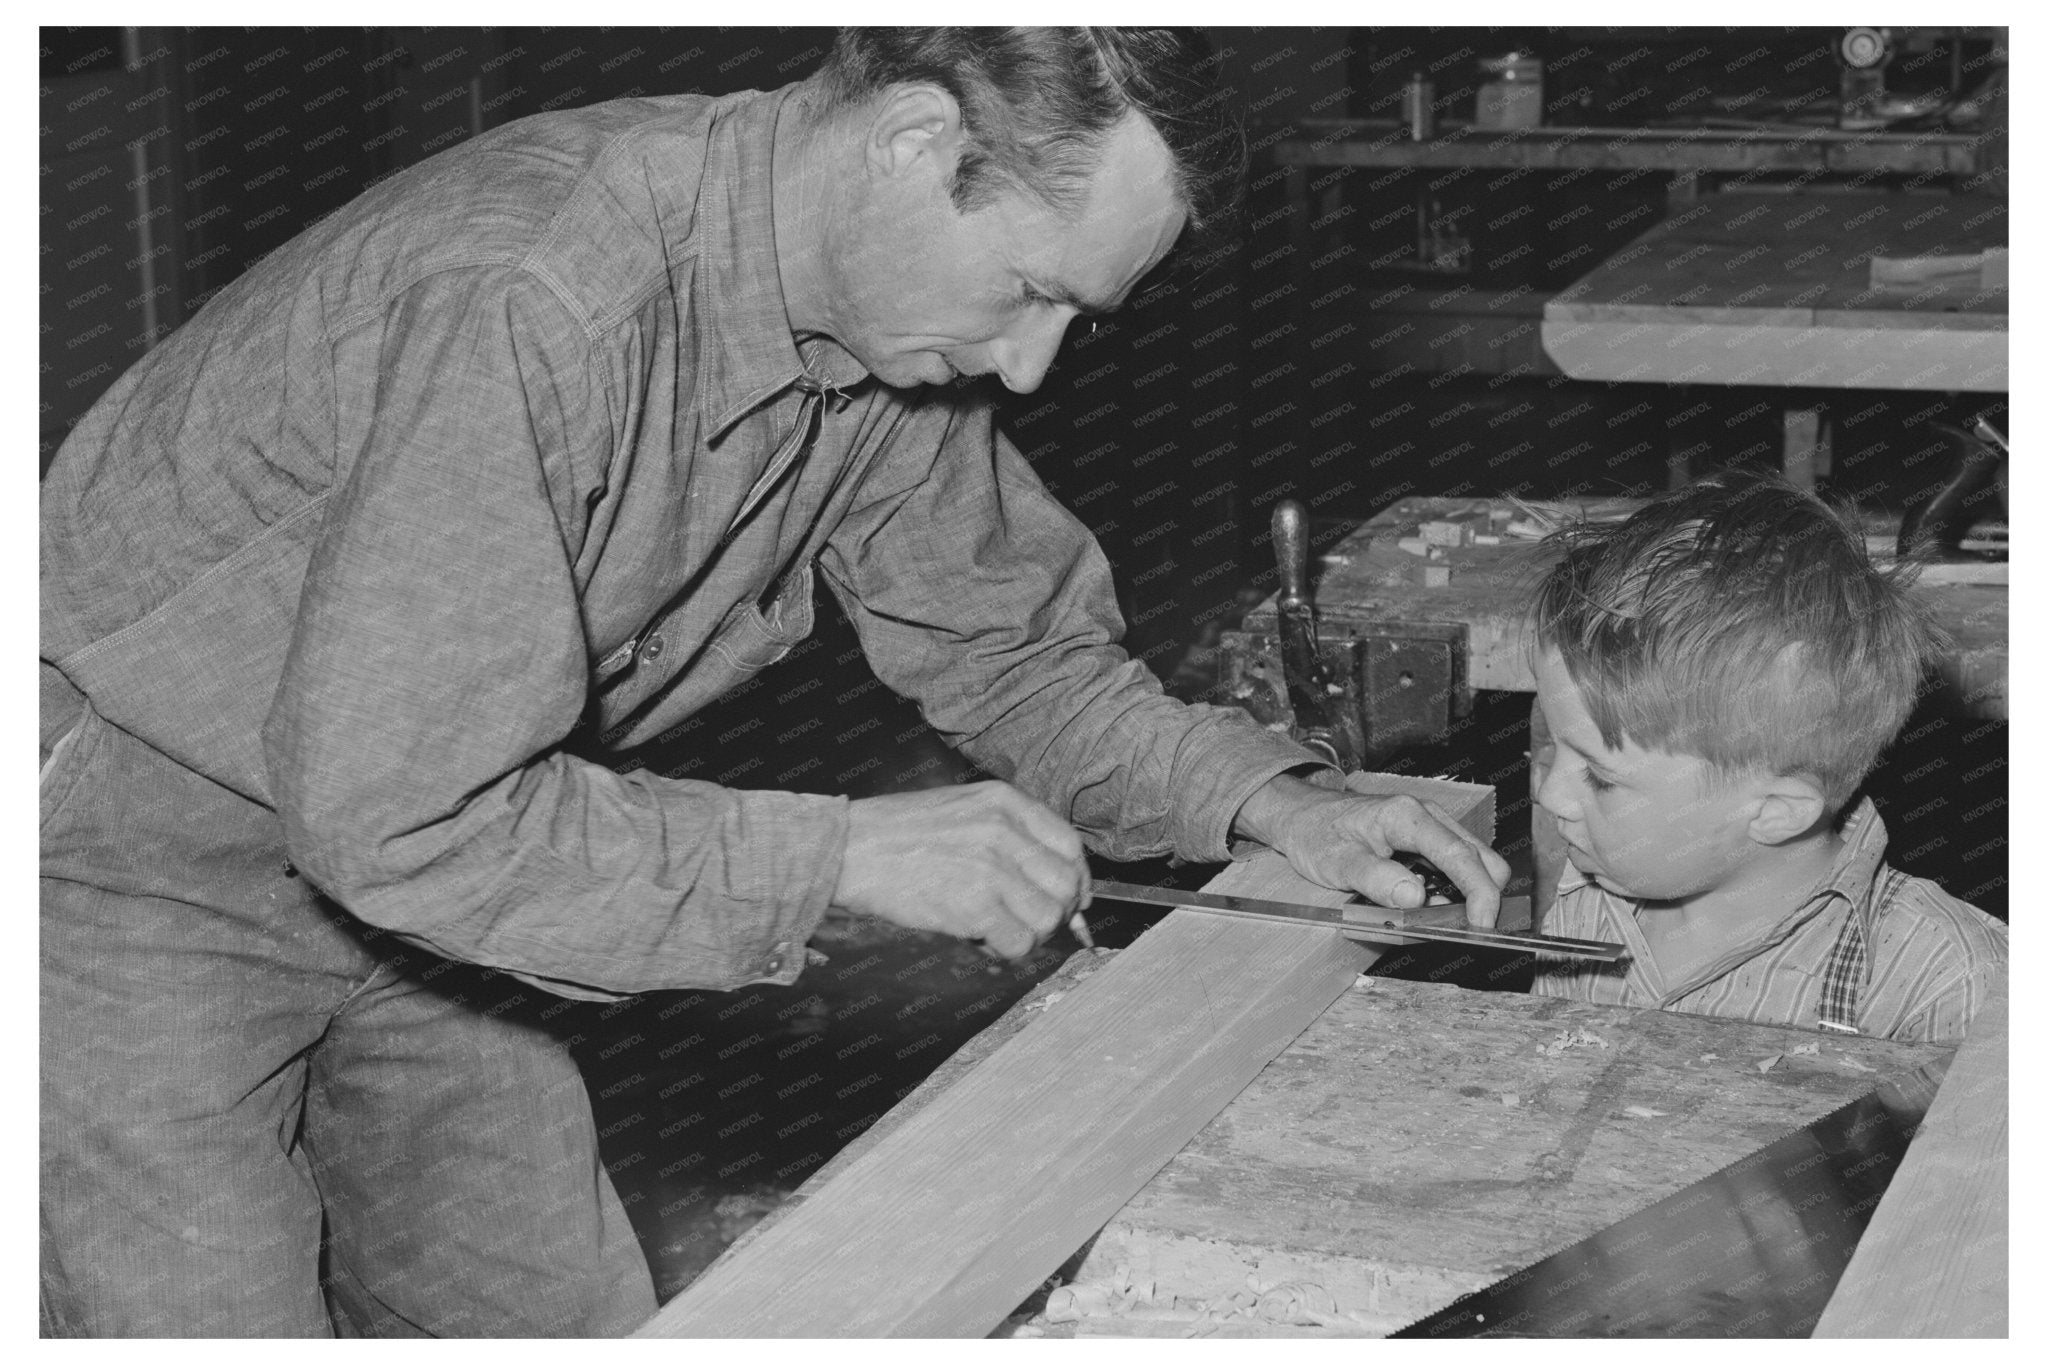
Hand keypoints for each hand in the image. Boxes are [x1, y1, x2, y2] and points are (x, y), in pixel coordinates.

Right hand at [832, 781, 1089, 958]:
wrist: (848, 848)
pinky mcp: (973, 905)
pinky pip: (1019, 943)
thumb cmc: (898, 833)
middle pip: (1066, 885)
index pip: (1070, 846)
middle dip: (1054, 913)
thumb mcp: (962, 808)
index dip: (1075, 880)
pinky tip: (980, 941)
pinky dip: (1005, 951)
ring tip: (997, 930)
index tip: (1067, 901)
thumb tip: (1050, 877)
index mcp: (1004, 802)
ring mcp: (990, 868)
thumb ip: (1007, 832)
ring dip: (1029, 935)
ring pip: (1048, 918)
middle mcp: (1004, 830)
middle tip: (1026, 922)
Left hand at [1233, 774, 1510, 927]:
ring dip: (1462, 897)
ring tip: (1427, 917)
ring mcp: (1432, 828)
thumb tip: (1415, 899)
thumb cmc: (1316, 833)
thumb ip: (1375, 879)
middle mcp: (1428, 817)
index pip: (1460, 855)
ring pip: (1472, 865)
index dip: (1480, 894)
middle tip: (1456, 930)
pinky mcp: (1429, 842)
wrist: (1303, 816)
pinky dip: (1449, 893)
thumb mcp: (1337, 862)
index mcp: (1407, 817)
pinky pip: (1455, 870)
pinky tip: (1421, 904)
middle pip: (1481, 859)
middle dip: (1480, 897)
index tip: (1481, 926)